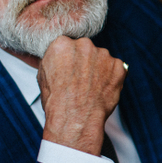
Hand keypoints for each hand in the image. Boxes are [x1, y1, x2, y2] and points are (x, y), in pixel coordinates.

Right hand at [37, 36, 126, 154]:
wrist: (75, 118)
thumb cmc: (58, 102)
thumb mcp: (43, 76)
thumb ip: (53, 60)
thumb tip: (58, 59)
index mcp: (62, 44)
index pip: (69, 45)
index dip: (70, 60)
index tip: (71, 70)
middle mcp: (84, 44)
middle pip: (86, 50)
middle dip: (86, 62)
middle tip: (82, 81)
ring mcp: (103, 54)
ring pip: (102, 59)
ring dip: (99, 69)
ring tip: (92, 88)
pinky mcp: (118, 65)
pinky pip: (116, 69)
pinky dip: (112, 78)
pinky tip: (103, 90)